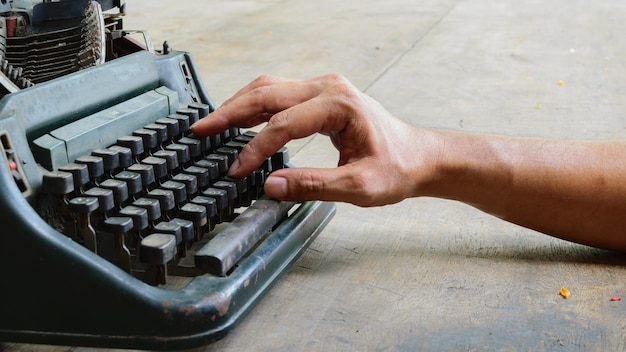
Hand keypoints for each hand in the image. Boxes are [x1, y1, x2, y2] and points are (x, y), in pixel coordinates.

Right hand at [190, 74, 440, 205]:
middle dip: (230, 113)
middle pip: (267, 93)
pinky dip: (256, 107)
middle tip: (200, 130)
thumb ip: (314, 185)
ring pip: (270, 89)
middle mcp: (328, 87)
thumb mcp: (359, 186)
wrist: (418, 157)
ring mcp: (324, 88)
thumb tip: (270, 186)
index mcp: (339, 105)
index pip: (283, 125)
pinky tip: (240, 120)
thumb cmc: (396, 168)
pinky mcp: (321, 96)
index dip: (255, 150)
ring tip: (212, 124)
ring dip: (239, 106)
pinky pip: (280, 95)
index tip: (236, 171)